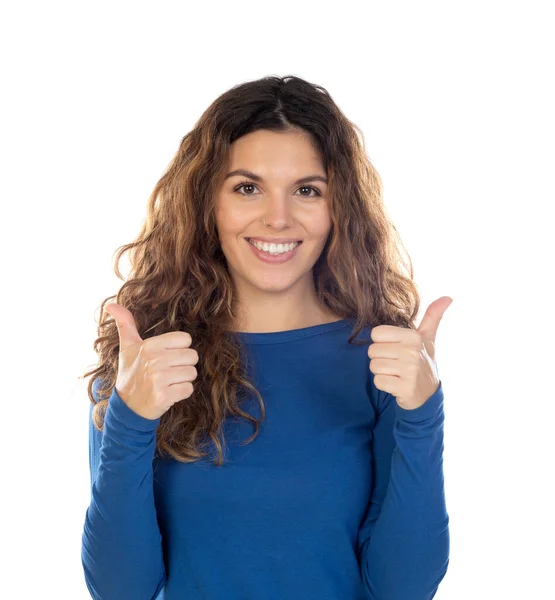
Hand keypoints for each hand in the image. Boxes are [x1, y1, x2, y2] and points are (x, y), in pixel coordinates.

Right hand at [104, 303, 198, 419]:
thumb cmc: (130, 373)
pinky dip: (181, 393)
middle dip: (183, 365)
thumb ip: (125, 324)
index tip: (166, 357)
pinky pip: (189, 389)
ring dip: (183, 380)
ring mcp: (159, 379)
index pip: (186, 339)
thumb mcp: (127, 347)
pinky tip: (168, 393)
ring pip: (192, 373)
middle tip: (167, 372)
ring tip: (167, 382)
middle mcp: (154, 360)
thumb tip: (111, 304)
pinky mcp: (164, 396)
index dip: (179, 349)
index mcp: (149, 346)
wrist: (126, 406)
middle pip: (192, 356)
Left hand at [368, 296, 452, 409]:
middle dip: (380, 358)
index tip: (395, 349)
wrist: (428, 393)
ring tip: (396, 373)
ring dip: (382, 372)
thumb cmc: (422, 360)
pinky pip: (378, 382)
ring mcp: (410, 371)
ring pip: (374, 366)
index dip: (382, 343)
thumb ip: (432, 316)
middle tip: (396, 363)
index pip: (376, 333)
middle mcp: (412, 352)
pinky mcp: (405, 388)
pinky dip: (384, 385)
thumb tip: (448, 297)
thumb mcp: (427, 337)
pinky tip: (396, 383)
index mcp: (413, 336)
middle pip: (372, 351)